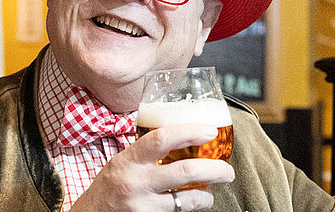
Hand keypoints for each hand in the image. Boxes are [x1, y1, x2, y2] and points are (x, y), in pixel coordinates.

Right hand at [69, 123, 234, 211]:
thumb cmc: (108, 187)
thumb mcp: (120, 163)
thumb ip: (145, 153)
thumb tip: (181, 136)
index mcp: (128, 160)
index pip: (162, 138)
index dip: (190, 131)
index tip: (210, 131)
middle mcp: (136, 182)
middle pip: (185, 170)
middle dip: (214, 169)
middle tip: (226, 170)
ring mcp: (142, 206)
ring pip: (186, 200)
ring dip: (205, 196)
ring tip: (209, 193)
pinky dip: (190, 209)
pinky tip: (194, 205)